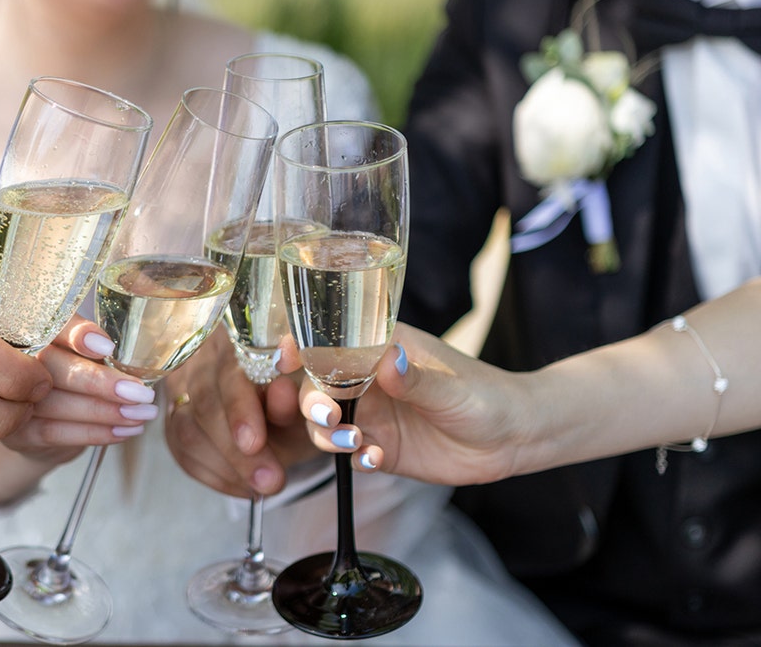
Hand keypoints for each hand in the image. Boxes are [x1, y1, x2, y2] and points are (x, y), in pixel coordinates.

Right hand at [0, 316, 158, 504]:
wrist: (40, 425)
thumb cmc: (70, 378)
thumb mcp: (83, 355)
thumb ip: (98, 348)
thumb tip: (137, 358)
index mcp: (33, 329)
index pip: (52, 325)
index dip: (78, 335)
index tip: (107, 348)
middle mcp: (14, 359)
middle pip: (53, 366)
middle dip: (100, 382)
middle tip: (141, 393)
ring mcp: (11, 398)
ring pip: (57, 403)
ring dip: (106, 412)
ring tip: (141, 413)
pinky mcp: (16, 432)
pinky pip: (56, 433)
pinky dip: (94, 433)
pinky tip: (124, 431)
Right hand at [163, 327, 308, 498]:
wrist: (286, 414)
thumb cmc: (296, 401)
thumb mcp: (305, 400)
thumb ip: (294, 397)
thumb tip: (282, 393)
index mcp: (237, 338)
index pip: (227, 369)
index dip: (237, 407)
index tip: (254, 442)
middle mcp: (201, 356)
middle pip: (202, 402)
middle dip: (234, 450)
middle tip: (269, 480)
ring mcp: (181, 387)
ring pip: (186, 430)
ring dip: (227, 467)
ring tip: (262, 486)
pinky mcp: (173, 418)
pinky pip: (183, 451)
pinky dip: (216, 475)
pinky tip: (244, 484)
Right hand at [299, 322, 526, 485]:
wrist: (513, 438)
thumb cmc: (486, 396)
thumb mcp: (452, 386)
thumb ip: (416, 377)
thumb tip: (389, 360)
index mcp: (381, 348)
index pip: (332, 341)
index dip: (303, 346)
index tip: (287, 356)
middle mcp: (369, 379)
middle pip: (317, 385)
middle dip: (313, 401)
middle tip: (330, 417)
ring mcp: (372, 414)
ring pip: (325, 423)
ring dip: (329, 434)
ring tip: (355, 444)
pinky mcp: (379, 446)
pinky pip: (350, 453)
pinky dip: (355, 458)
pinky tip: (376, 459)